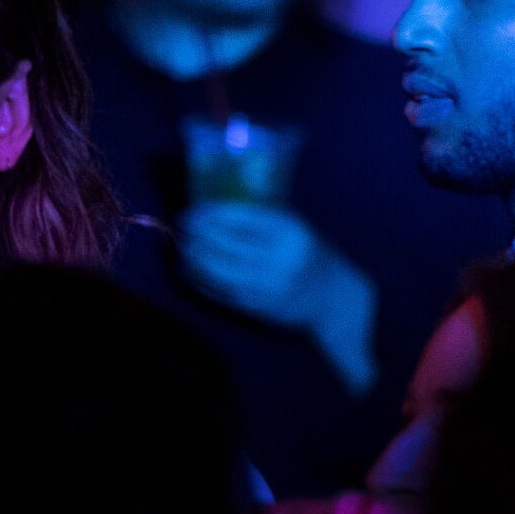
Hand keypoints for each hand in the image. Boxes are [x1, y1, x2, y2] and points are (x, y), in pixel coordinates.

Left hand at [183, 203, 378, 393]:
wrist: (333, 297)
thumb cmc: (311, 254)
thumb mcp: (297, 228)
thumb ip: (265, 218)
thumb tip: (218, 207)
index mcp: (290, 232)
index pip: (243, 218)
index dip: (214, 213)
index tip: (195, 209)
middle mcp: (278, 259)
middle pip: (226, 244)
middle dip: (198, 234)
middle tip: (182, 224)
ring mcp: (266, 286)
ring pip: (218, 270)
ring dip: (194, 257)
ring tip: (181, 245)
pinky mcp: (255, 306)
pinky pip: (219, 291)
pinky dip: (199, 280)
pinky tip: (188, 269)